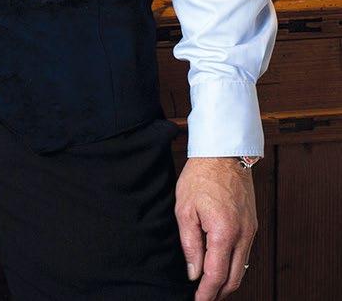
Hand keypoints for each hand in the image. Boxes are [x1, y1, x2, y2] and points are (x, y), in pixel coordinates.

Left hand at [175, 157, 256, 299]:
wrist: (224, 152)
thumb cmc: (201, 176)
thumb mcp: (185, 209)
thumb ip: (189, 244)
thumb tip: (193, 272)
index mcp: (223, 232)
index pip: (216, 275)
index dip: (206, 293)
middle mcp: (242, 235)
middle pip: (234, 278)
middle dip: (219, 293)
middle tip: (204, 298)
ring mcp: (251, 230)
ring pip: (242, 268)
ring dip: (227, 280)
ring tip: (210, 286)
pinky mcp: (252, 225)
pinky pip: (245, 254)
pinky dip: (234, 265)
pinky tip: (221, 265)